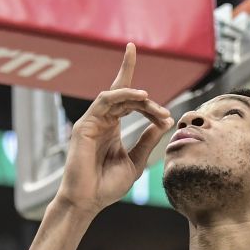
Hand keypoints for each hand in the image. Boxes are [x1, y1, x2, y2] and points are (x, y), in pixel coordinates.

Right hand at [57, 43, 173, 213]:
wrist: (88, 202)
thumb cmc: (107, 187)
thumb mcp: (136, 161)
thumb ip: (147, 141)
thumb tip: (163, 122)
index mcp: (113, 128)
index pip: (124, 97)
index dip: (128, 71)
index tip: (133, 48)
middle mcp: (102, 121)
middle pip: (125, 96)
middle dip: (148, 102)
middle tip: (165, 115)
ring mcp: (92, 122)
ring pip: (116, 96)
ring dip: (137, 97)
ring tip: (153, 105)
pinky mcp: (84, 125)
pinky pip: (104, 102)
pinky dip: (122, 96)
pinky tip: (140, 98)